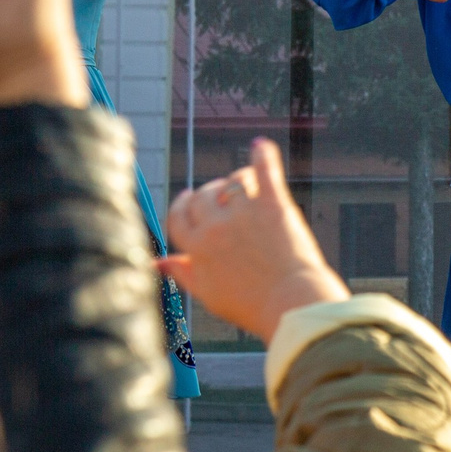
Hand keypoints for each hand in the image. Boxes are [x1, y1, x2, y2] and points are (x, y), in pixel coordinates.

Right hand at [156, 136, 349, 344]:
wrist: (291, 304)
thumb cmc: (251, 305)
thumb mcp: (208, 294)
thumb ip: (183, 273)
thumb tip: (159, 263)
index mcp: (197, 248)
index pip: (178, 216)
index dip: (182, 205)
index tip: (188, 198)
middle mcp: (217, 226)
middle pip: (202, 196)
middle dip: (208, 193)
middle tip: (221, 195)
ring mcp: (245, 213)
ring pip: (233, 181)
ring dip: (238, 180)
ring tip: (247, 184)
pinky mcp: (274, 204)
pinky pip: (264, 171)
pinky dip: (262, 155)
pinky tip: (260, 147)